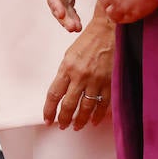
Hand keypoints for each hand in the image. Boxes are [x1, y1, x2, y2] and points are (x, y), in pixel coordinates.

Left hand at [43, 1, 114, 129]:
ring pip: (86, 108)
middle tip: (62, 126)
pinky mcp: (110, 82)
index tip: (47, 119)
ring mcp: (96, 80)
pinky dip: (97, 115)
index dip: (49, 109)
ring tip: (76, 127)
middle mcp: (80, 76)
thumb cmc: (88, 41)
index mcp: (67, 67)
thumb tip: (62, 92)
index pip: (54, 94)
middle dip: (64, 118)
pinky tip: (93, 121)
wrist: (108, 31)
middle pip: (69, 104)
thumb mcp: (70, 55)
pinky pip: (103, 104)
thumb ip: (65, 73)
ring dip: (80, 120)